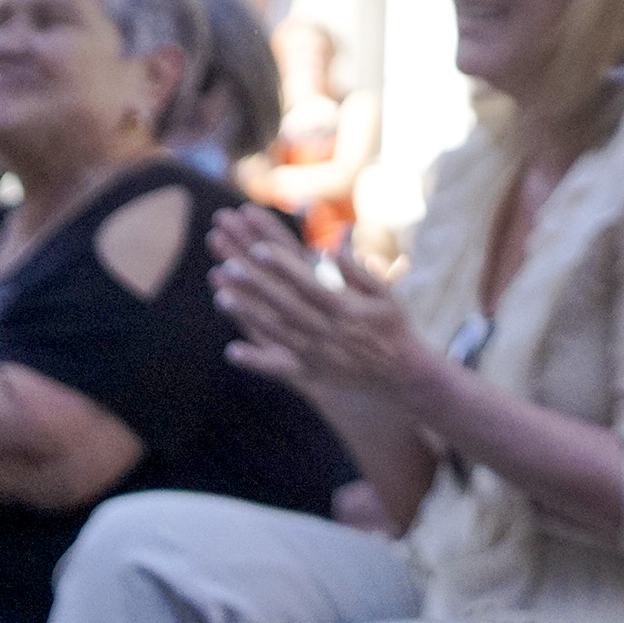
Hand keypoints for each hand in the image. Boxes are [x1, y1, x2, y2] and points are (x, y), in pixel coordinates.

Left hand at [208, 205, 426, 398]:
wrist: (401, 374)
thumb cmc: (392, 326)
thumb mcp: (385, 295)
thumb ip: (360, 271)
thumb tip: (332, 248)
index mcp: (348, 310)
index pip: (309, 284)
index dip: (283, 267)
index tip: (259, 248)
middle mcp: (330, 333)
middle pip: (286, 305)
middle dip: (257, 285)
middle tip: (230, 265)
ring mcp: (319, 355)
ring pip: (278, 332)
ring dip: (249, 314)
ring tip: (222, 295)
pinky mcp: (312, 372)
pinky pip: (280, 367)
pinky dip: (255, 360)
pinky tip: (232, 351)